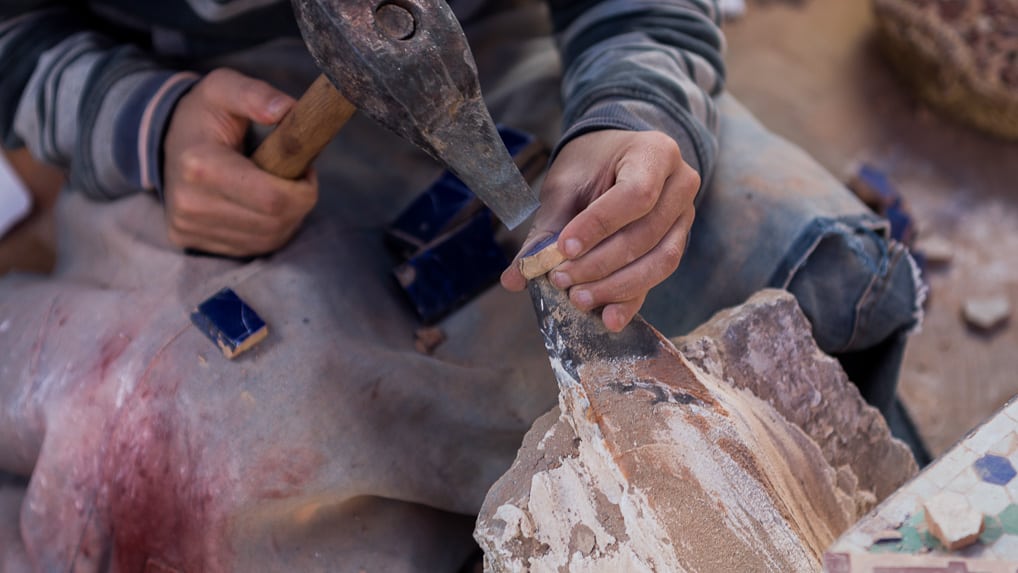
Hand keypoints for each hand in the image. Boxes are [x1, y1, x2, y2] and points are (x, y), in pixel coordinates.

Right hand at [162, 68, 317, 255]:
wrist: (166, 140)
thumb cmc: (204, 114)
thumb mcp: (225, 87)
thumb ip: (255, 94)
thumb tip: (285, 110)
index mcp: (200, 164)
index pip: (272, 198)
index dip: (303, 189)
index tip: (306, 169)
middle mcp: (190, 203)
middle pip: (274, 222)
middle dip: (299, 202)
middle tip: (297, 178)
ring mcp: (188, 226)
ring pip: (268, 239)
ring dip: (288, 217)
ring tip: (279, 189)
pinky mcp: (191, 241)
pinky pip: (253, 248)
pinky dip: (270, 230)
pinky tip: (263, 207)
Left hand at [501, 130, 699, 331]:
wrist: (614, 158)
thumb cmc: (590, 166)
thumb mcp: (565, 186)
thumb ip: (546, 230)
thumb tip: (515, 279)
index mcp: (655, 154)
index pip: (635, 195)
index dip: (599, 226)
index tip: (564, 248)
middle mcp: (680, 185)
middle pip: (646, 234)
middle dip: (601, 264)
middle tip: (561, 279)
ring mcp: (685, 217)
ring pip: (660, 262)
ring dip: (616, 287)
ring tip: (578, 298)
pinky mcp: (677, 244)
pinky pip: (658, 277)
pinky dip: (631, 299)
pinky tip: (608, 318)